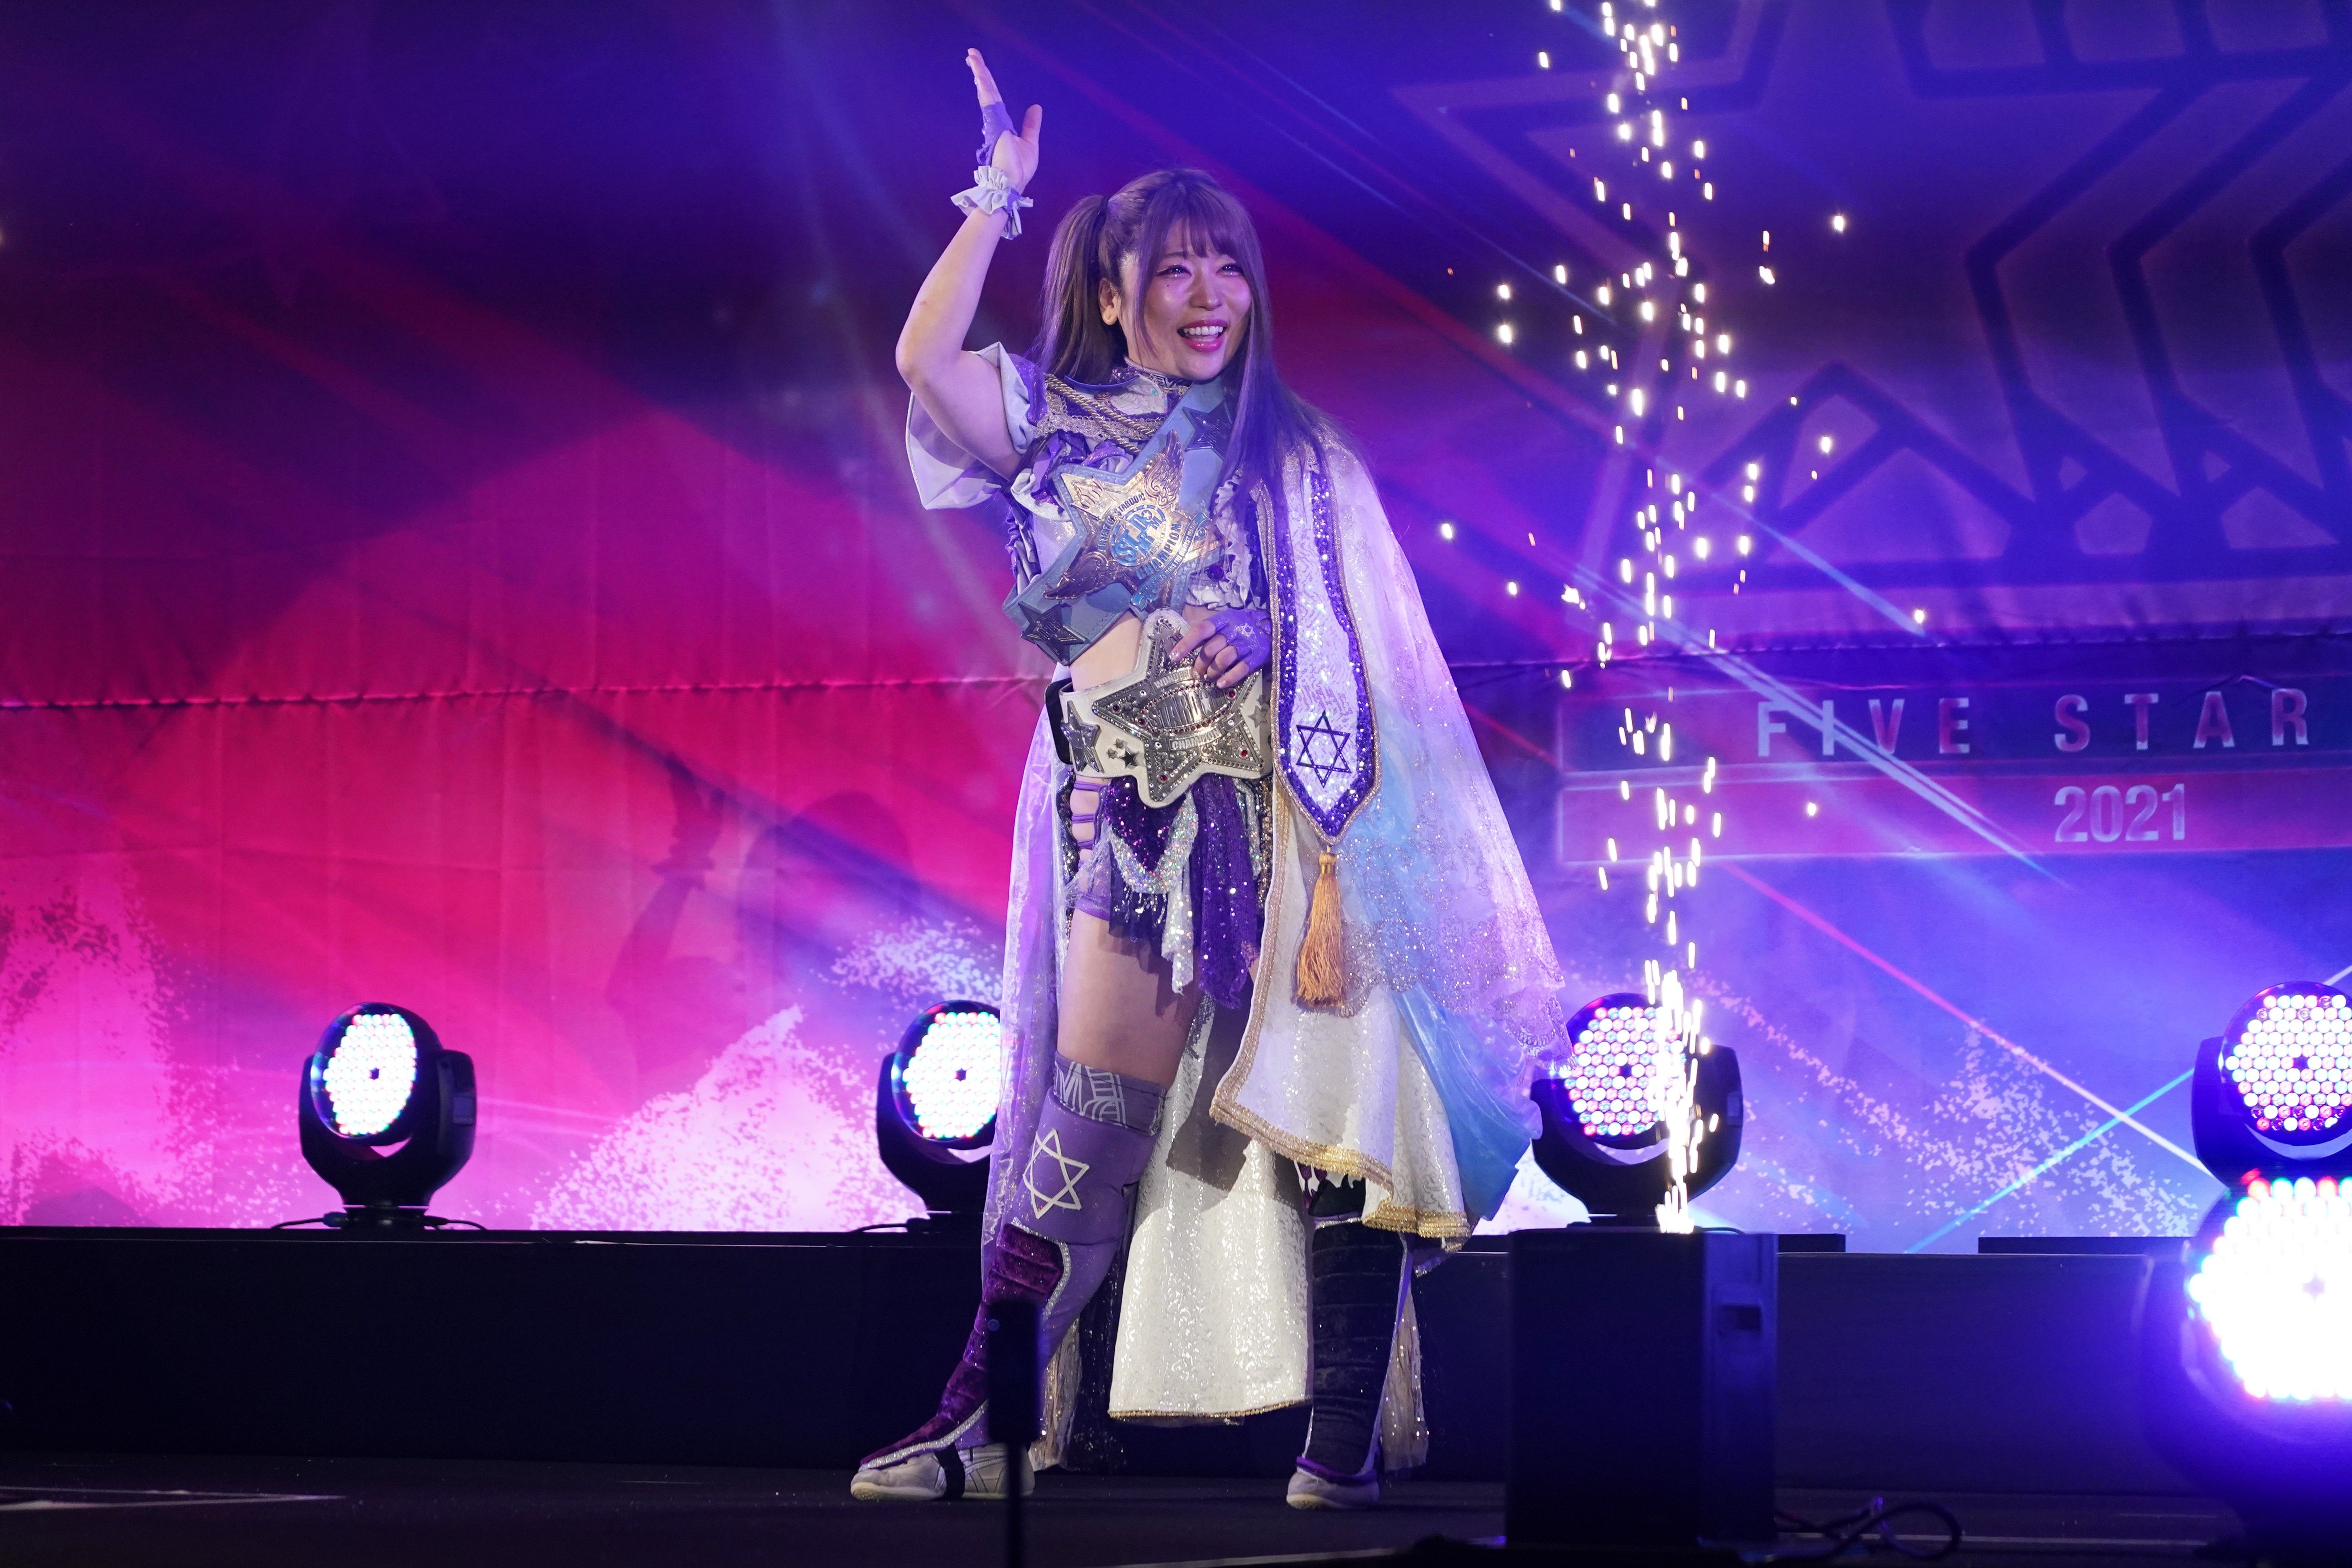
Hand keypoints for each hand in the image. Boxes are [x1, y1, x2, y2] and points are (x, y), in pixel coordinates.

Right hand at [966, 49, 1041, 193]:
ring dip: (980, 73)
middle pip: (987, 91)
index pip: (993, 99)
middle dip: (980, 72)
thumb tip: (1036, 106)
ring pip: (986, 92)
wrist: (1011, 185)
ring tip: (972, 55)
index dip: (987, 84)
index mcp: (1001, 124)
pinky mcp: (994, 125)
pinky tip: (980, 73)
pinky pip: (989, 101)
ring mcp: (993, 122)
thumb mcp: (1030, 142)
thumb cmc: (1018, 170)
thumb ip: (1031, 124)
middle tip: (971, 55)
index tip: (979, 72)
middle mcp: (994, 121)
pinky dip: (985, 86)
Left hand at [1172, 607, 1272, 690]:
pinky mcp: (1258, 655)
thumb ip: (1209, 633)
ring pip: (1224, 658)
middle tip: (1196, 674)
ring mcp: (1248, 642)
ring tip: (1208, 677)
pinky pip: (1241, 668)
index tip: (1173, 657)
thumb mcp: (1226, 622)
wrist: (1274, 626)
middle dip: (1200, 664)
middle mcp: (1235, 629)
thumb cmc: (1242, 626)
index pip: (1201, 630)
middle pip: (1211, 648)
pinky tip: (1221, 684)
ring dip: (1213, 671)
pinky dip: (1229, 678)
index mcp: (1224, 619)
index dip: (1186, 643)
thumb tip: (1184, 649)